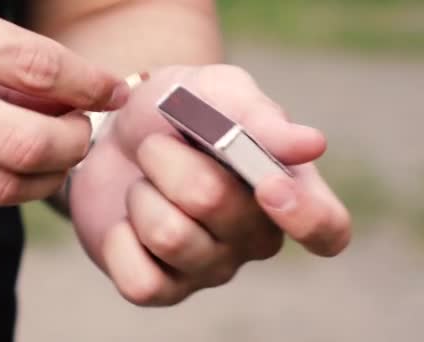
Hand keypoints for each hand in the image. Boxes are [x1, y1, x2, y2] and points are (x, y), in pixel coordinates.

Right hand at [0, 0, 127, 219]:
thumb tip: (55, 80)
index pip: (37, 67)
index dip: (90, 84)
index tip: (113, 90)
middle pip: (29, 143)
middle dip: (75, 141)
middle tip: (83, 129)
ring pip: (1, 187)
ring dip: (46, 176)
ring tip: (55, 155)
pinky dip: (0, 194)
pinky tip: (6, 171)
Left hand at [70, 65, 350, 305]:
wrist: (115, 134)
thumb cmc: (177, 112)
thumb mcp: (215, 92)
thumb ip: (258, 117)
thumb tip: (312, 144)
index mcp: (283, 190)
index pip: (327, 230)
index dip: (304, 216)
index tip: (267, 183)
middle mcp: (253, 238)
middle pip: (212, 203)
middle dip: (168, 159)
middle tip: (156, 146)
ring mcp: (207, 268)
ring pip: (169, 236)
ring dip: (141, 194)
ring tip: (143, 182)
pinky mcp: (160, 288)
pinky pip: (140, 280)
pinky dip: (119, 240)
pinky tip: (125, 222)